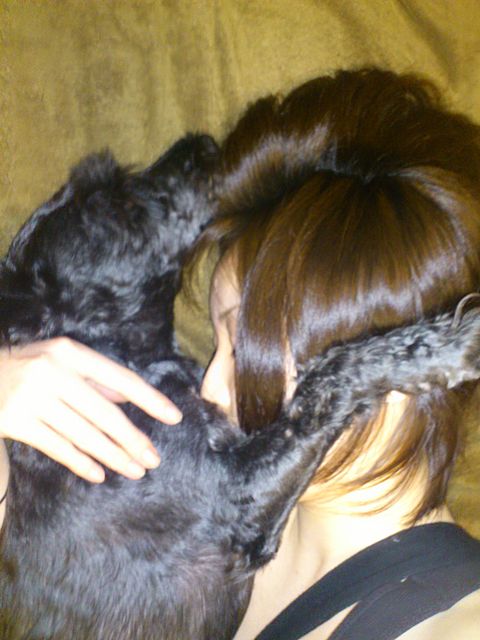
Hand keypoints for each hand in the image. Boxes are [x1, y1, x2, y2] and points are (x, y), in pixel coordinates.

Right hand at [0, 338, 182, 482]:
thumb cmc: (26, 367)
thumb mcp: (60, 362)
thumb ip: (95, 380)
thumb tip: (132, 400)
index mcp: (70, 352)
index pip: (121, 378)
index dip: (150, 399)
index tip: (174, 416)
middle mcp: (53, 372)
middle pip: (105, 413)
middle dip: (133, 439)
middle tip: (154, 459)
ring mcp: (32, 397)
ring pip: (84, 435)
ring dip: (114, 456)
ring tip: (135, 471)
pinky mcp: (14, 422)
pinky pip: (57, 447)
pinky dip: (80, 462)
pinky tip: (99, 474)